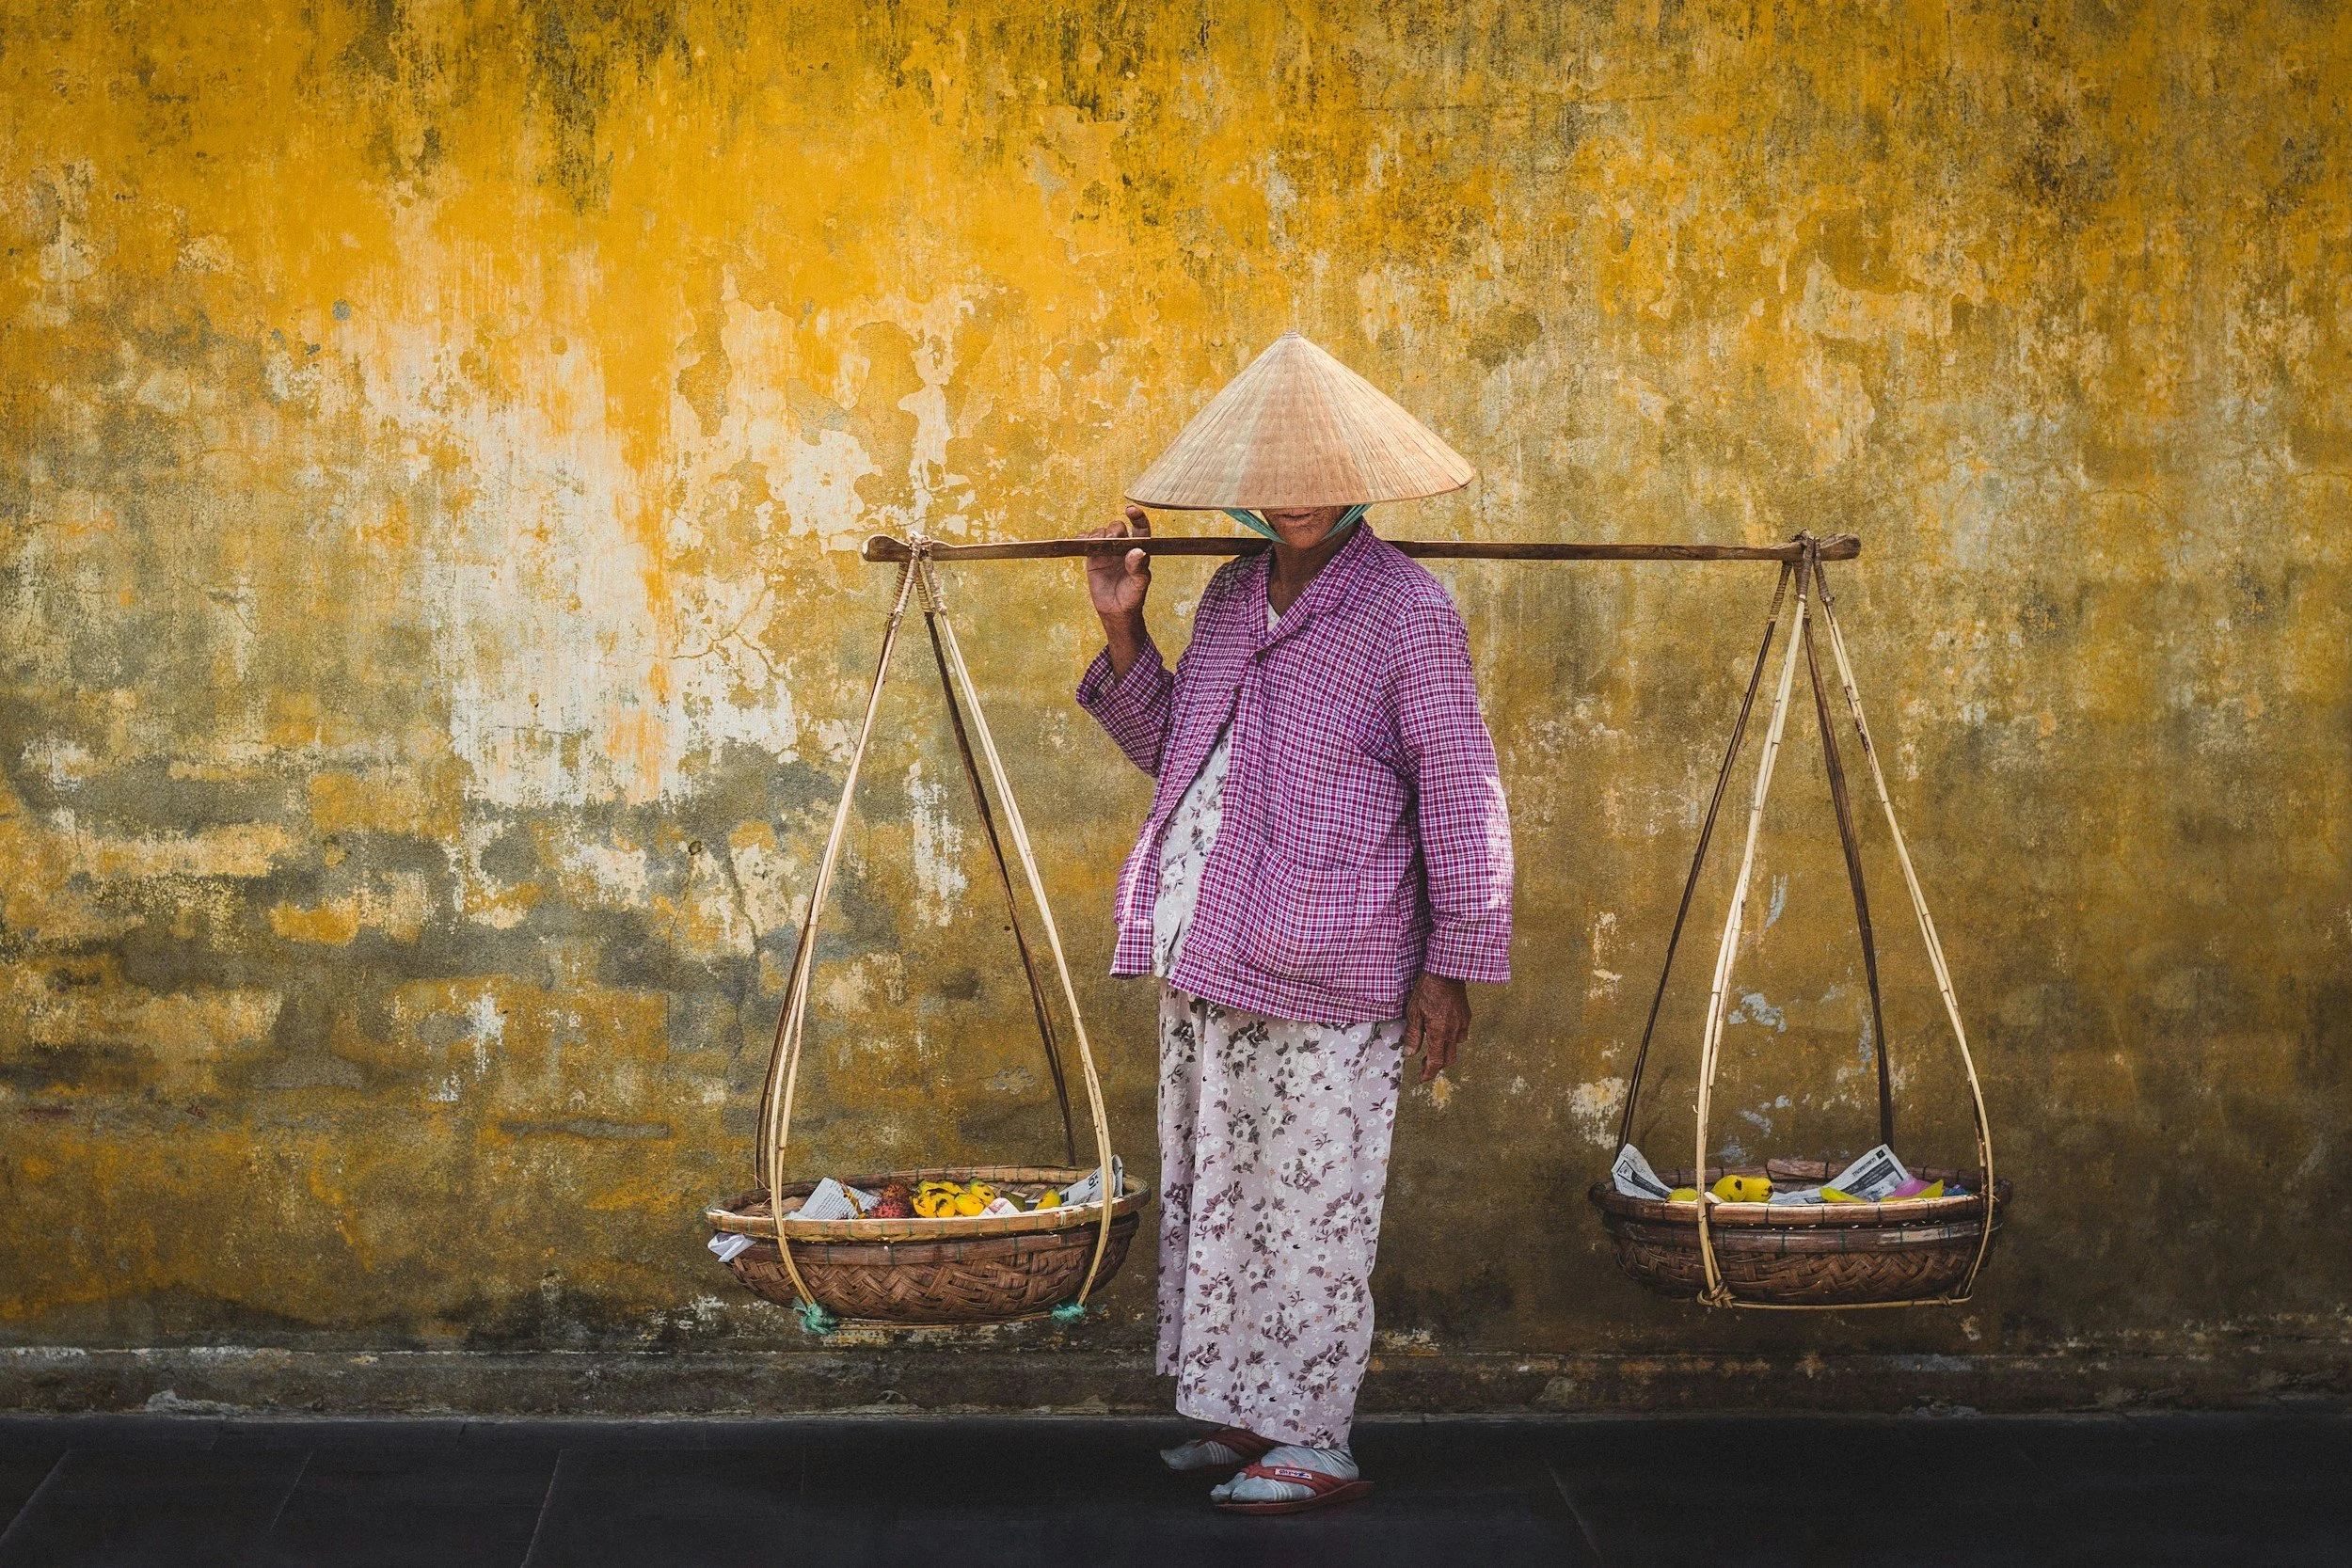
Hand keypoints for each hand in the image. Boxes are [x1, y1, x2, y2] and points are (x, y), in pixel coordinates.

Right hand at [1084, 506, 1151, 675]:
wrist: (1115, 610)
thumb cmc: (1132, 597)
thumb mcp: (1139, 585)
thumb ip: (1139, 568)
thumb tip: (1137, 551)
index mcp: (1139, 549)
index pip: (1141, 527)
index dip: (1138, 516)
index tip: (1131, 510)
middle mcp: (1123, 546)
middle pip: (1117, 527)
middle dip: (1113, 530)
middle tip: (1110, 540)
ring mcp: (1107, 550)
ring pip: (1101, 532)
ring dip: (1097, 535)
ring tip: (1097, 546)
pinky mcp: (1093, 557)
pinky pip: (1086, 541)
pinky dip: (1083, 538)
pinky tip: (1083, 544)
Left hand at [1403, 973, 1469, 1082]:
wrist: (1446, 971)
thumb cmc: (1427, 989)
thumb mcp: (1414, 1012)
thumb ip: (1413, 1035)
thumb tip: (1410, 1054)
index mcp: (1439, 1032)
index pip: (1436, 1061)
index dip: (1429, 1072)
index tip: (1423, 1078)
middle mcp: (1453, 1031)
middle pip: (1449, 1059)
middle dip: (1437, 1064)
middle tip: (1424, 1063)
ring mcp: (1462, 1024)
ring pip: (1456, 1047)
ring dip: (1445, 1051)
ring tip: (1433, 1045)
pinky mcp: (1466, 1016)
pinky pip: (1461, 1034)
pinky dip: (1452, 1038)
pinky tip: (1443, 1030)